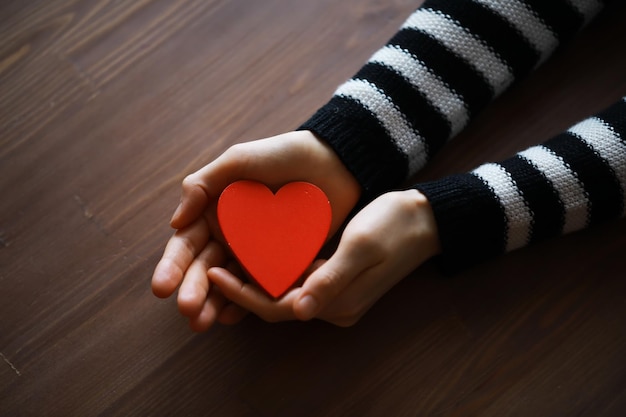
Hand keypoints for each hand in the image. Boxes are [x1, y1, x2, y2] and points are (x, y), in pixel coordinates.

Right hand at [151, 130, 361, 330]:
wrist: (333, 162)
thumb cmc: (281, 155)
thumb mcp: (238, 161)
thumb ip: (203, 184)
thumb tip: (175, 222)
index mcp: (215, 215)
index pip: (188, 245)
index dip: (173, 267)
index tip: (162, 288)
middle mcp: (231, 238)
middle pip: (205, 271)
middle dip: (193, 292)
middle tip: (187, 311)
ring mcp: (257, 254)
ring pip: (230, 285)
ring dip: (214, 305)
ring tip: (203, 323)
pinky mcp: (284, 264)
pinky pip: (263, 287)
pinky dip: (247, 303)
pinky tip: (234, 317)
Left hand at [208, 189, 440, 326]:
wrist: (425, 220)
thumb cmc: (393, 226)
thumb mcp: (361, 246)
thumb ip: (330, 278)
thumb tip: (299, 310)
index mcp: (339, 302)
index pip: (279, 307)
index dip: (244, 293)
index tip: (215, 272)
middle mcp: (335, 306)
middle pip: (278, 305)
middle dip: (243, 291)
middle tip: (210, 267)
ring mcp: (337, 296)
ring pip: (285, 294)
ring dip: (256, 282)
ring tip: (225, 261)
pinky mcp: (338, 282)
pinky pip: (297, 283)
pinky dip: (275, 272)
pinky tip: (256, 254)